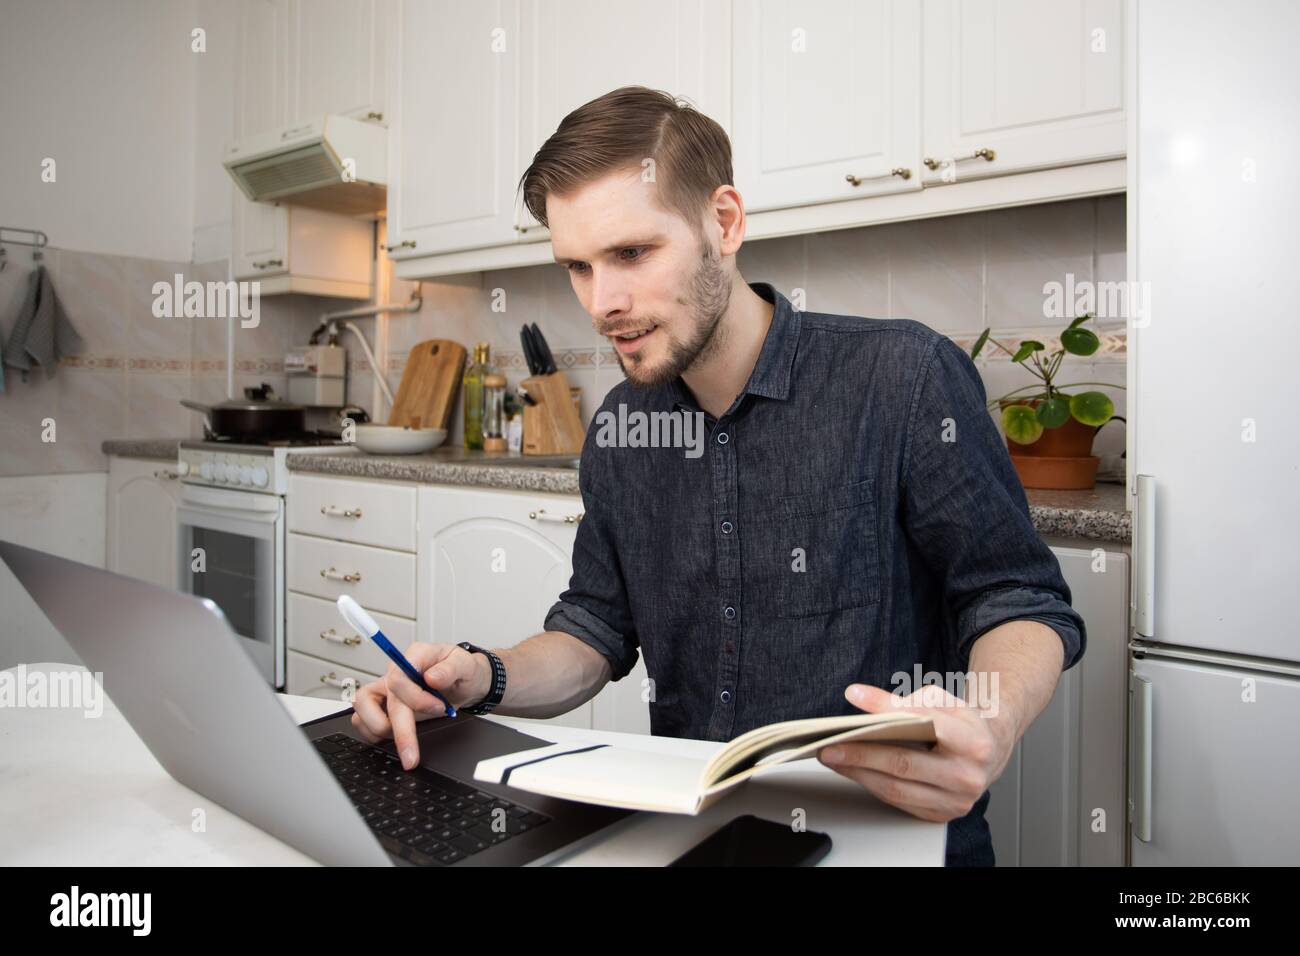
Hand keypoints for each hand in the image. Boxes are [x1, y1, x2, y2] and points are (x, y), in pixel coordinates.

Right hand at [350, 642, 489, 769]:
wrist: (465, 682)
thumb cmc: (463, 671)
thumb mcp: (466, 665)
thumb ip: (451, 669)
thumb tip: (432, 678)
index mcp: (414, 656)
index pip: (398, 678)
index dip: (416, 699)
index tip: (439, 708)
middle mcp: (397, 672)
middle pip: (383, 700)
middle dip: (399, 731)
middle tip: (412, 755)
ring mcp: (387, 689)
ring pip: (362, 708)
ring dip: (379, 730)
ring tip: (404, 740)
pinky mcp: (384, 705)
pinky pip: (364, 719)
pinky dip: (374, 733)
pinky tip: (395, 738)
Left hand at [816, 683, 1014, 823]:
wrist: (991, 752)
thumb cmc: (962, 724)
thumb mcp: (944, 701)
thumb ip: (907, 699)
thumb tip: (861, 698)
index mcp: (973, 743)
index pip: (923, 724)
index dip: (886, 711)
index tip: (855, 699)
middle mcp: (967, 776)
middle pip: (904, 765)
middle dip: (861, 755)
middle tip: (830, 745)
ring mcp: (955, 801)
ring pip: (897, 789)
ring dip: (859, 773)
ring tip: (834, 758)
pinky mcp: (942, 814)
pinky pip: (899, 801)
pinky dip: (872, 785)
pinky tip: (854, 771)